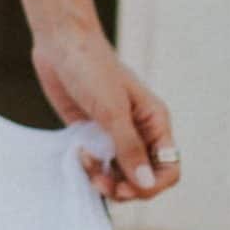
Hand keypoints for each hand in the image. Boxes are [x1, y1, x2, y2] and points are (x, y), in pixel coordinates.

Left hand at [33, 17, 179, 203]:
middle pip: (143, 178)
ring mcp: (114, 134)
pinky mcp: (90, 133)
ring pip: (119, 174)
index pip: (168, 169)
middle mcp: (138, 132)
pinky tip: (78, 156)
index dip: (151, 186)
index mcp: (155, 123)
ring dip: (104, 179)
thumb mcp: (112, 110)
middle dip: (124, 187)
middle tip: (98, 180)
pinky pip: (97, 163)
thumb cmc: (92, 68)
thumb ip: (129, 148)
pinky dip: (89, 168)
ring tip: (85, 163)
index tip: (126, 188)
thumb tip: (146, 184)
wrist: (61, 42)